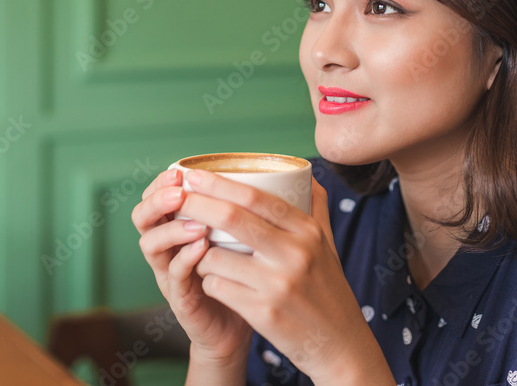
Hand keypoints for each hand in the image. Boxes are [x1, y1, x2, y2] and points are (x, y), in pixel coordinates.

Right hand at [131, 167, 252, 364]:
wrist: (243, 323)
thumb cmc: (246, 274)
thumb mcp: (245, 236)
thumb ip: (251, 208)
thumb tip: (289, 174)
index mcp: (182, 225)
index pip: (159, 196)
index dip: (163, 182)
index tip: (181, 170)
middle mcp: (170, 247)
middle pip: (144, 217)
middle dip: (158, 200)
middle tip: (179, 192)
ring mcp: (171, 273)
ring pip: (151, 244)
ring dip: (171, 229)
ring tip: (196, 222)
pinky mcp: (180, 299)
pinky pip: (174, 276)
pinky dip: (185, 260)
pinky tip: (202, 248)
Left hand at [183, 169, 393, 382]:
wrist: (340, 343)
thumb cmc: (327, 289)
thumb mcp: (327, 245)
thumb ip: (315, 207)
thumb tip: (304, 172)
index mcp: (308, 232)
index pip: (258, 198)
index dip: (221, 184)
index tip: (195, 175)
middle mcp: (295, 254)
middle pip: (232, 219)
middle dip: (196, 205)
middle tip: (176, 199)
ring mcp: (278, 284)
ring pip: (216, 256)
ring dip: (201, 254)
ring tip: (207, 257)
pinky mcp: (263, 312)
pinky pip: (217, 286)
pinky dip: (209, 281)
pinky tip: (218, 284)